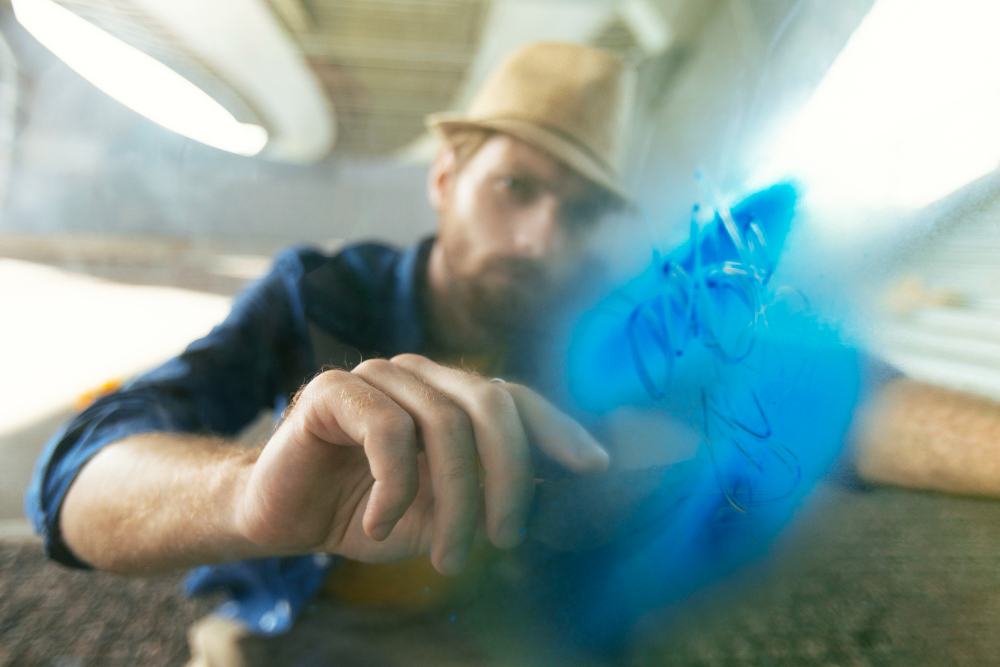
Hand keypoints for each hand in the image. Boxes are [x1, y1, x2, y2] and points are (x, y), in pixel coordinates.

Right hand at [234, 354, 608, 574]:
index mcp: (450, 396)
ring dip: (454, 501)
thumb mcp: (444, 514)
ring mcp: (377, 376)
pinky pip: (387, 430)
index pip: (515, 398)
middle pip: (490, 403)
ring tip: (448, 557)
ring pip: (444, 424)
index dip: (558, 428)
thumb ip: (490, 497)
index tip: (595, 466)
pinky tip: (380, 524)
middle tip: (504, 538)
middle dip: (509, 475)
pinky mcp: (333, 390)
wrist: (284, 517)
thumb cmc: (370, 513)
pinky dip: (396, 487)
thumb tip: (560, 494)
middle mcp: (421, 375)